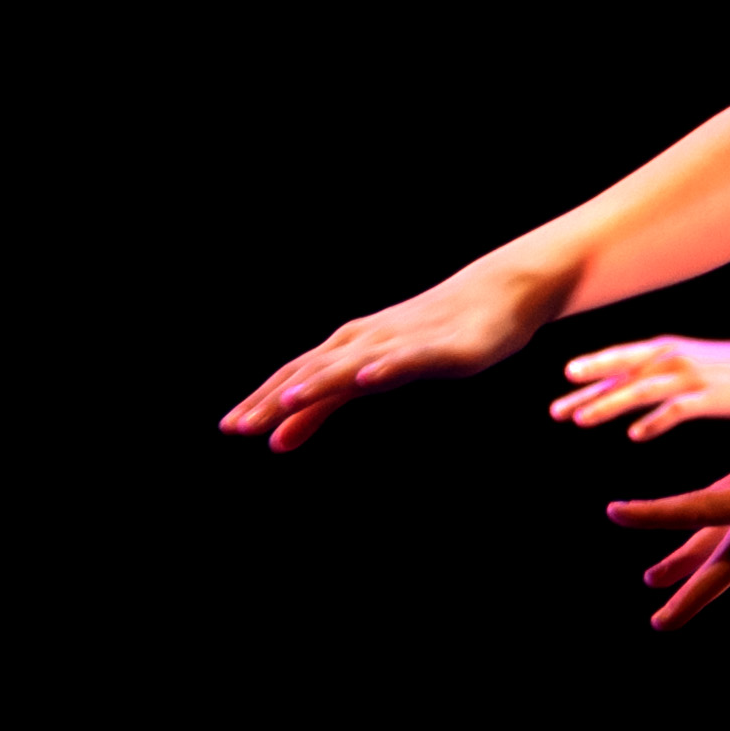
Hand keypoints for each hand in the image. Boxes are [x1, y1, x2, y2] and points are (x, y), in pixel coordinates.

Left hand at [222, 264, 560, 448]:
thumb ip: (326, 402)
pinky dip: (383, 366)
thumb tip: (279, 437)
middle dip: (272, 400)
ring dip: (318, 382)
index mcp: (346, 347)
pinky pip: (406, 358)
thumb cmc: (433, 335)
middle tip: (238, 427)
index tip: (229, 428)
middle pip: (311, 372)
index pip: (294, 376)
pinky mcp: (438, 346)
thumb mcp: (372, 373)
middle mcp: (364, 340)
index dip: (260, 401)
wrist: (499, 293)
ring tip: (287, 403)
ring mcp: (400, 341)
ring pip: (351, 364)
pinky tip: (366, 378)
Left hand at [550, 333, 729, 440]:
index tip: (566, 379)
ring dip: (608, 406)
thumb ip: (657, 374)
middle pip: (621, 376)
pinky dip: (654, 422)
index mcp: (666, 349)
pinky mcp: (709, 399)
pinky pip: (675, 411)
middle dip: (587, 392)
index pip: (620, 358)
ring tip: (581, 421)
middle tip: (556, 411)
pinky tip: (635, 435)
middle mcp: (672, 359)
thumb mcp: (688, 362)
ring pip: (640, 391)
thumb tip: (625, 394)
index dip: (593, 367)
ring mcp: (690, 378)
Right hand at [611, 381, 729, 628]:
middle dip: (687, 576)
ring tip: (657, 578)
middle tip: (658, 619)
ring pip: (725, 519)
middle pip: (718, 534)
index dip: (663, 515)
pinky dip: (720, 526)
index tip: (615, 513)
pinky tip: (714, 537)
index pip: (711, 507)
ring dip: (693, 550)